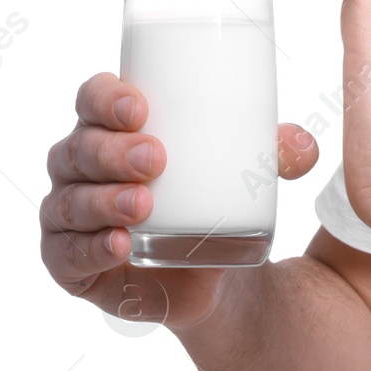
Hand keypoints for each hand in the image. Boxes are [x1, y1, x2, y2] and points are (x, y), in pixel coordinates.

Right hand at [40, 72, 318, 328]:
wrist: (216, 273)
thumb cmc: (217, 199)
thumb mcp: (248, 170)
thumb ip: (278, 154)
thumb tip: (304, 148)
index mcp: (113, 130)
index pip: (93, 100)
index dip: (106, 97)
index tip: (140, 108)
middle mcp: (82, 169)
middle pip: (80, 148)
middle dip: (113, 151)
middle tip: (156, 157)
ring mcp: (71, 217)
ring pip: (70, 201)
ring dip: (103, 200)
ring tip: (144, 203)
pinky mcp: (72, 264)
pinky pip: (67, 256)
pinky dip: (90, 249)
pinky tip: (119, 245)